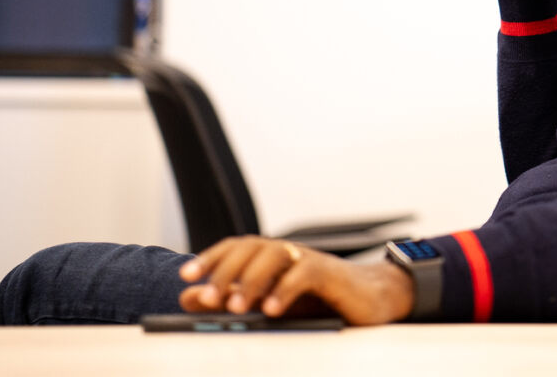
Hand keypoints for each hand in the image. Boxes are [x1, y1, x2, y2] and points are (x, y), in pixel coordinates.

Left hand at [178, 236, 413, 325]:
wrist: (370, 300)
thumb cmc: (320, 301)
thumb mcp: (269, 303)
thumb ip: (232, 299)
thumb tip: (189, 298)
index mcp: (271, 257)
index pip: (236, 247)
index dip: (210, 258)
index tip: (187, 277)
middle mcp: (288, 253)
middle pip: (251, 248)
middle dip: (226, 271)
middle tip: (208, 298)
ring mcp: (309, 259)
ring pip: (274, 255)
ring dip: (251, 280)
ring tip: (235, 307)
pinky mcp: (331, 273)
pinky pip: (304, 274)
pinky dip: (285, 290)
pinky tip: (271, 310)